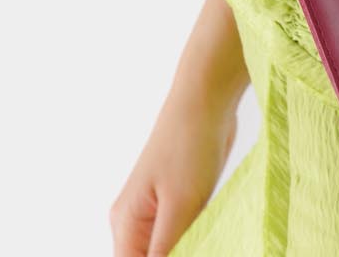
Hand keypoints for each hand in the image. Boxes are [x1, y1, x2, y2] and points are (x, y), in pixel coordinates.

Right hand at [109, 82, 240, 256]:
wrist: (206, 98)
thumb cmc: (189, 144)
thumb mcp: (180, 206)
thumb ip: (166, 252)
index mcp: (126, 223)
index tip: (187, 253)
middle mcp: (134, 220)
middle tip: (201, 243)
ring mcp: (155, 210)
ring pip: (167, 252)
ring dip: (187, 250)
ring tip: (204, 231)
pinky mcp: (177, 201)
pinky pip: (180, 237)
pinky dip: (195, 241)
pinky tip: (212, 234)